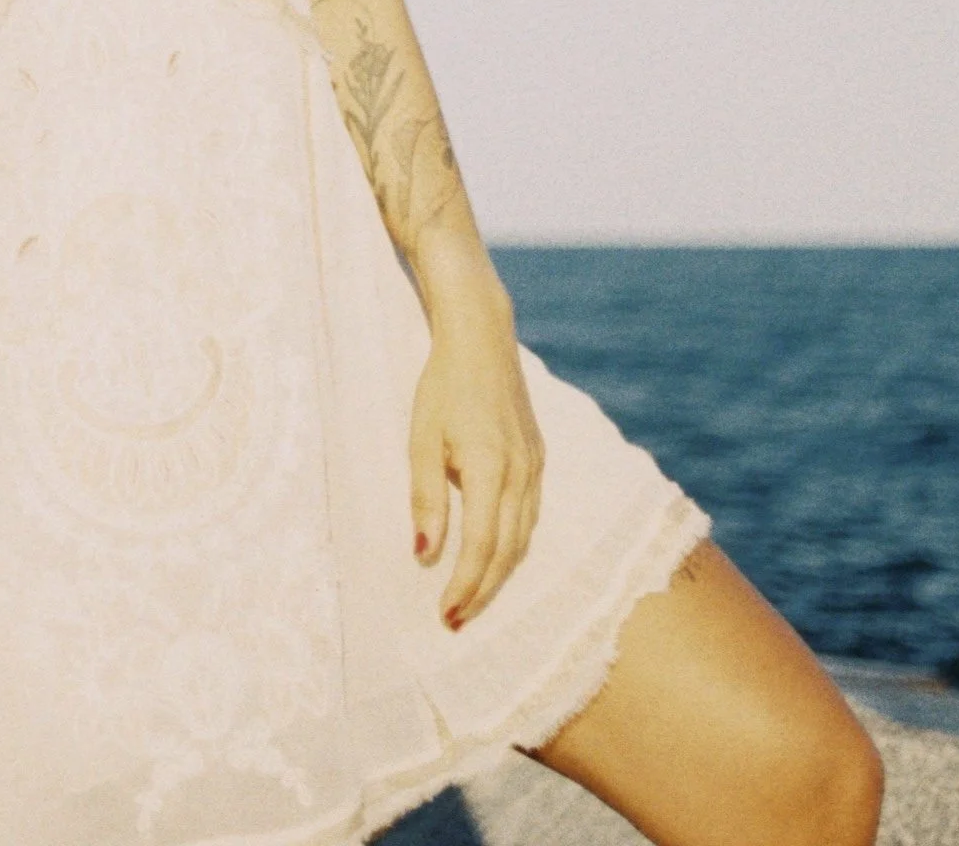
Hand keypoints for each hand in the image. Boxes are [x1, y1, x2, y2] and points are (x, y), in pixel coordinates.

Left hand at [408, 287, 544, 630]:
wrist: (481, 337)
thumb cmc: (442, 385)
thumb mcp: (421, 438)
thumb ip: (426, 497)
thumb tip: (424, 554)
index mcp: (491, 467)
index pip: (481, 544)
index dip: (465, 585)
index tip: (446, 614)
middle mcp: (522, 473)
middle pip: (508, 551)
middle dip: (482, 591)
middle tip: (456, 621)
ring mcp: (535, 466)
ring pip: (523, 537)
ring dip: (499, 573)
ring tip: (471, 598)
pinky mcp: (538, 459)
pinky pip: (529, 515)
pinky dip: (512, 544)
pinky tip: (494, 556)